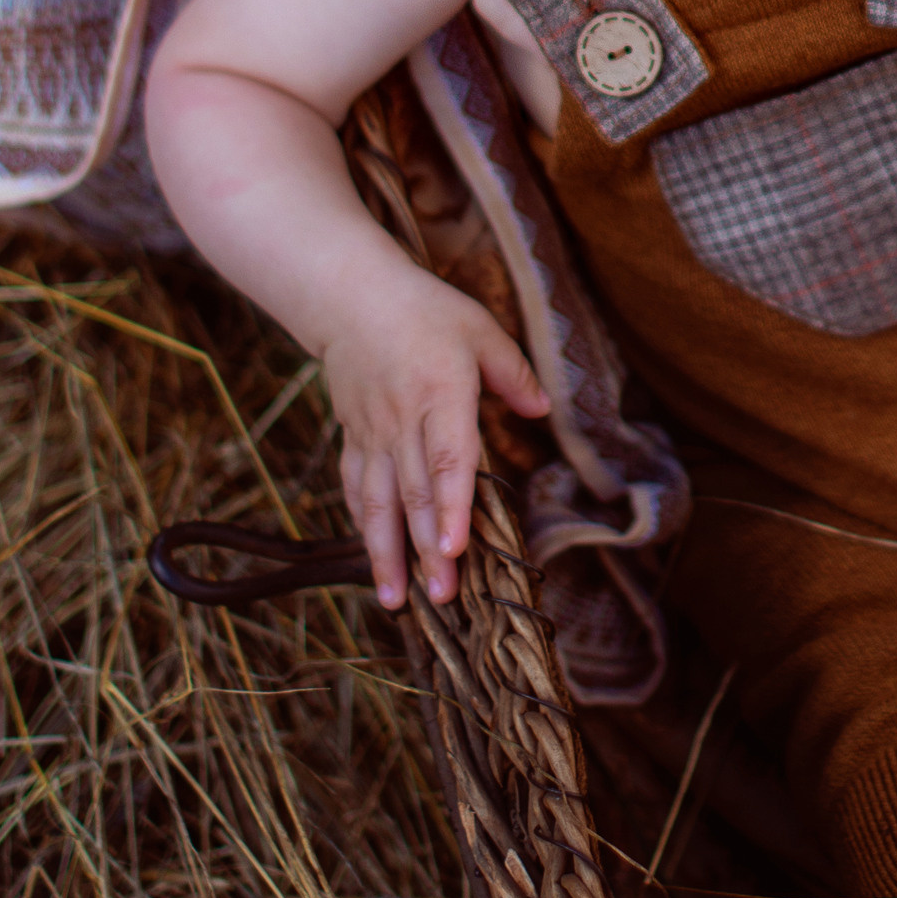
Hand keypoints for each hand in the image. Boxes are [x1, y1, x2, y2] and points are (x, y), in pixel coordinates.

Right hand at [320, 266, 547, 609]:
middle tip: (441, 598)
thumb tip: (542, 409)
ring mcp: (373, 431)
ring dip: (385, 553)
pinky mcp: (353, 436)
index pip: (447, 458)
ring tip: (394, 601)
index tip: (454, 550)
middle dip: (424, 550)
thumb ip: (513, 374)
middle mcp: (403, 419)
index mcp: (441, 392)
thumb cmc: (427, 311)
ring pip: (378, 501)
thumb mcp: (481, 330)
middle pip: (413, 493)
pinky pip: (357, 487)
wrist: (353, 296)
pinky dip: (363, 525)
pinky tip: (371, 558)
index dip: (450, 507)